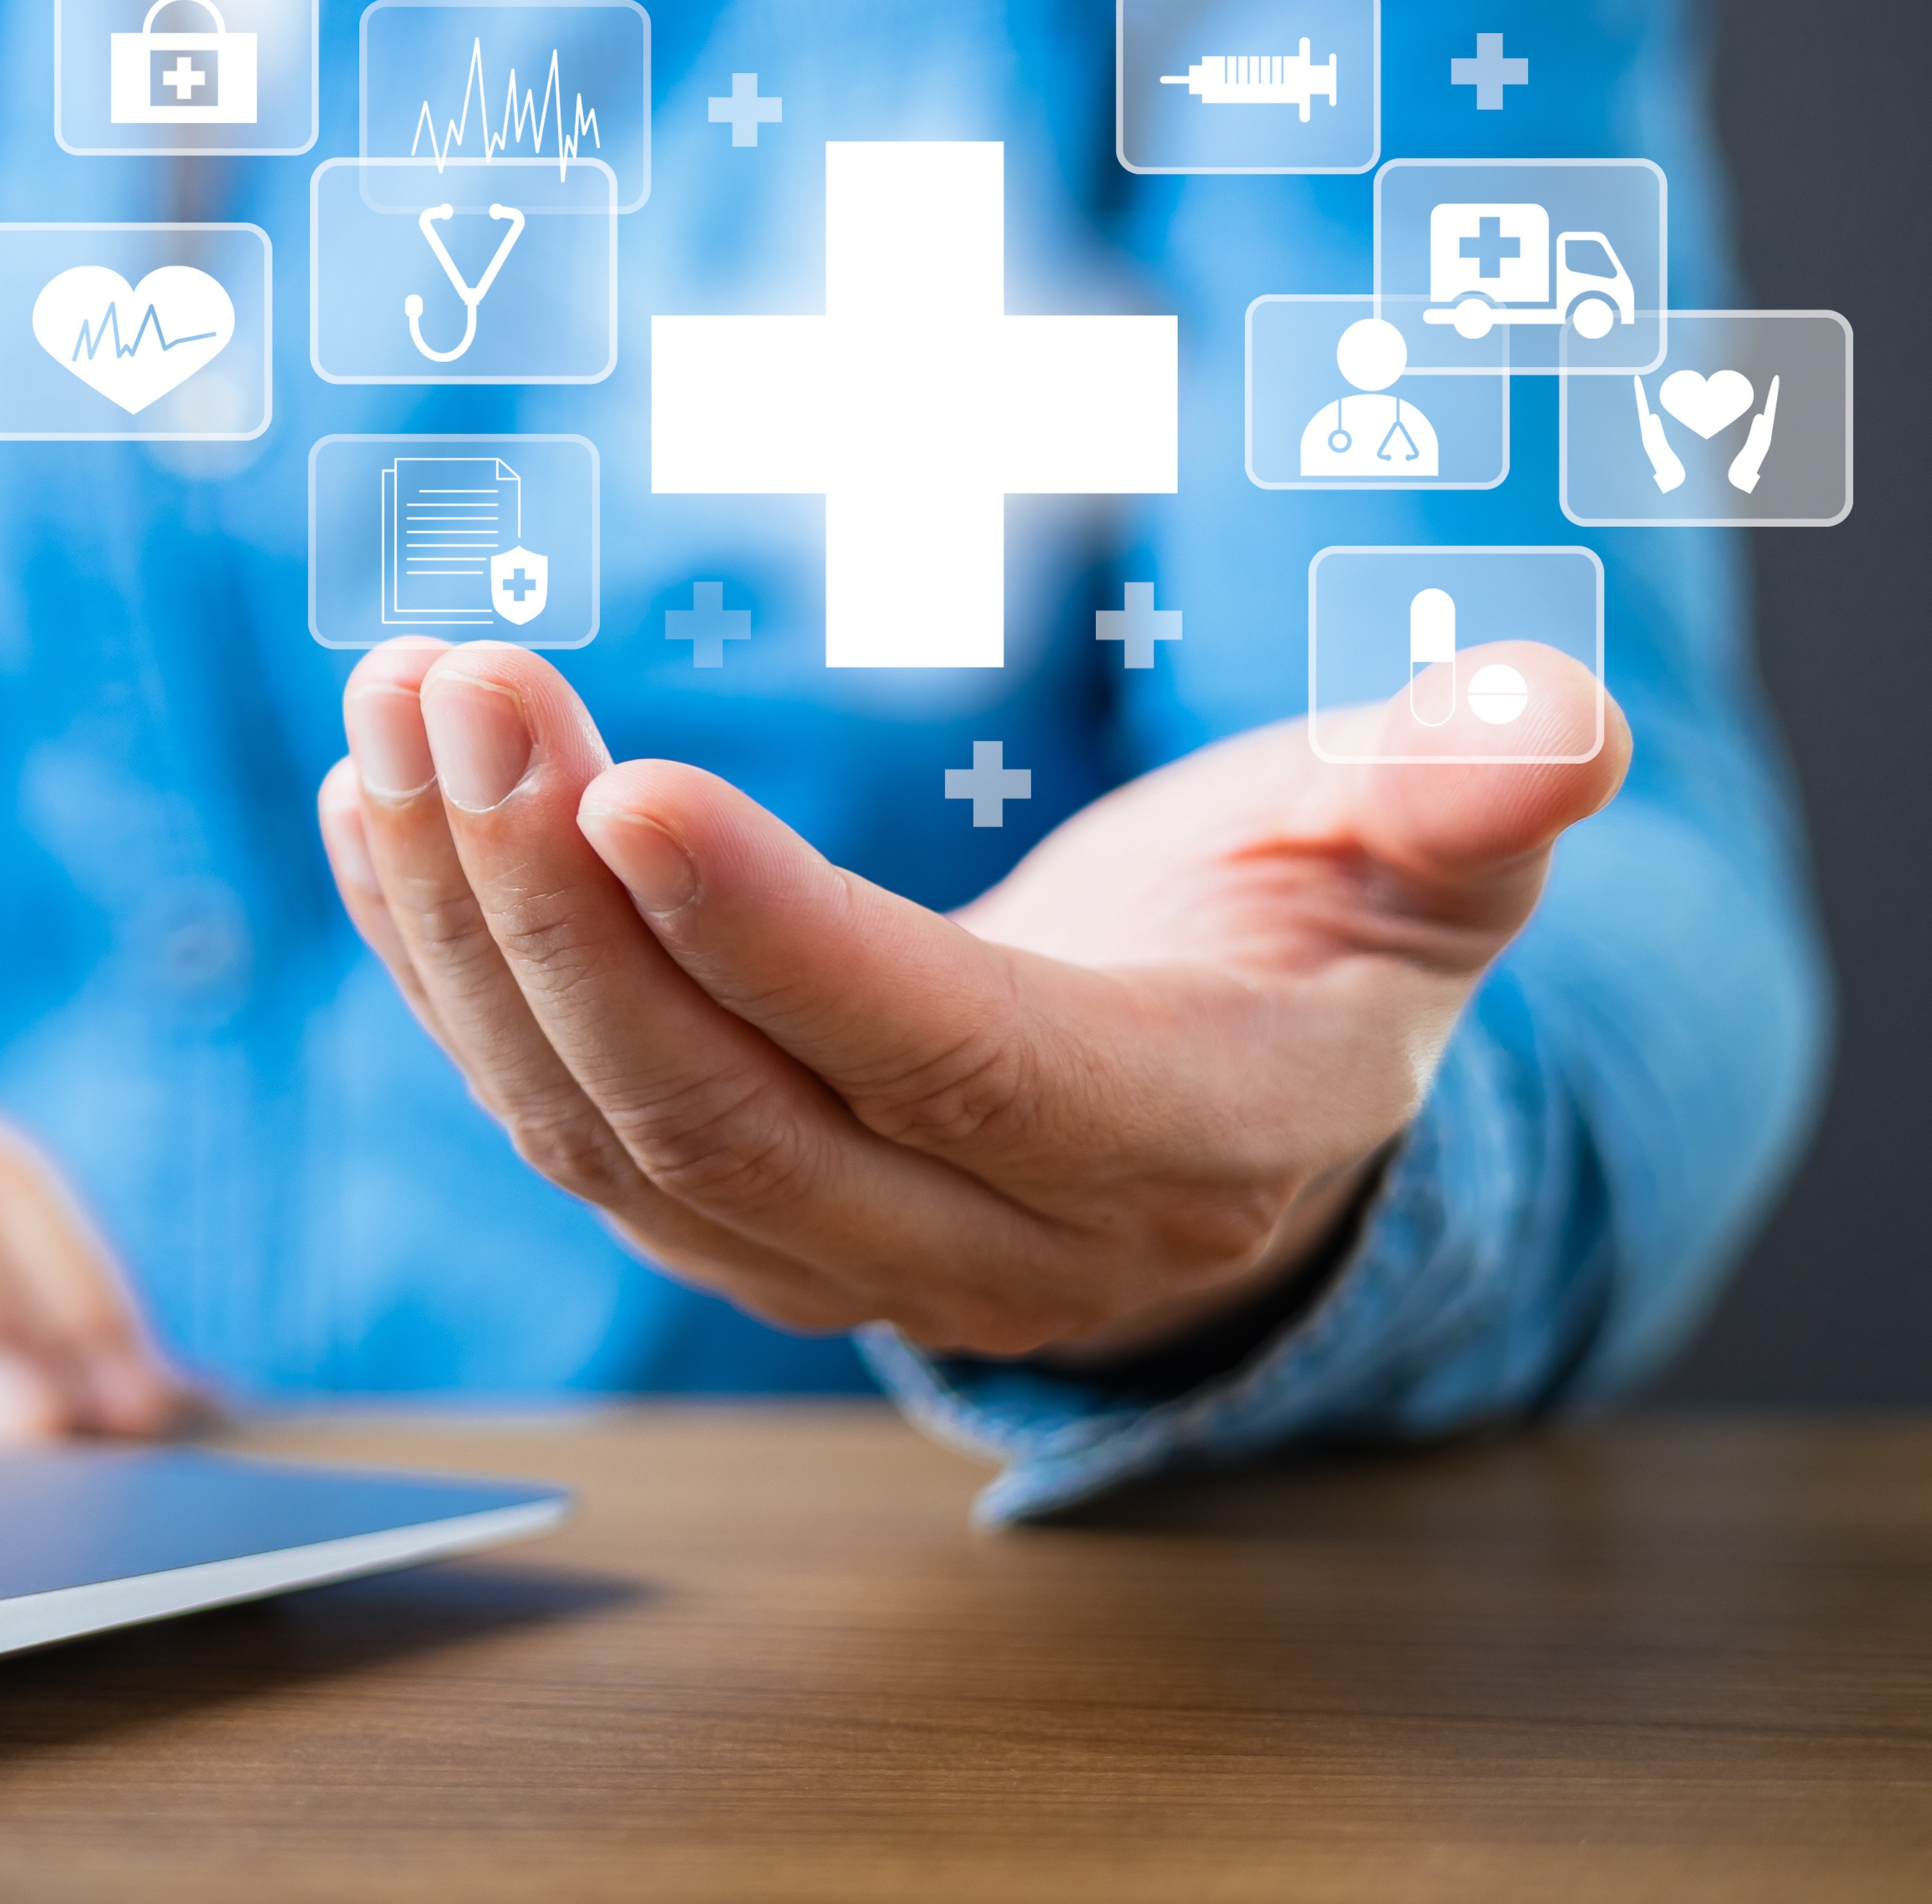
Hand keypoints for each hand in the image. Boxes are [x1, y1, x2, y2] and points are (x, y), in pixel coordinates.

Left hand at [315, 637, 1627, 1362]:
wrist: (1222, 1121)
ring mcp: (826, 1249)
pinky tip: (380, 815)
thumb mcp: (1423, 862)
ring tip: (396, 713)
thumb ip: (1466, 792)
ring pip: (602, 1124)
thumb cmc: (1315, 946)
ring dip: (470, 920)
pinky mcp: (715, 1218)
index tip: (627, 782)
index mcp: (1172, 1137)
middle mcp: (983, 1236)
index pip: (942, 1054)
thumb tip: (1551, 715)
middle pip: (722, 1105)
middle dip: (560, 896)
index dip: (779, 938)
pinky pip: (549, 1114)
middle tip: (461, 682)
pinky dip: (445, 968)